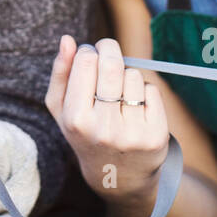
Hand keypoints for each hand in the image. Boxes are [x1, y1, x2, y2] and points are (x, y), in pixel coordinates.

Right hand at [45, 35, 169, 207]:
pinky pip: (152, 90)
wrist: (116, 176)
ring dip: (127, 75)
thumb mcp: (62, 109)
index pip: (86, 61)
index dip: (89, 51)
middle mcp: (104, 128)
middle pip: (112, 64)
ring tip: (120, 93)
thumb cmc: (85, 132)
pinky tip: (136, 106)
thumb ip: (60, 72)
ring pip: (134, 76)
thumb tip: (67, 40)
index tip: (89, 56)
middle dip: (110, 49)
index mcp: (76, 119)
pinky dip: (144, 91)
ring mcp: (132, 133)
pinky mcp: (156, 135)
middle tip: (108, 52)